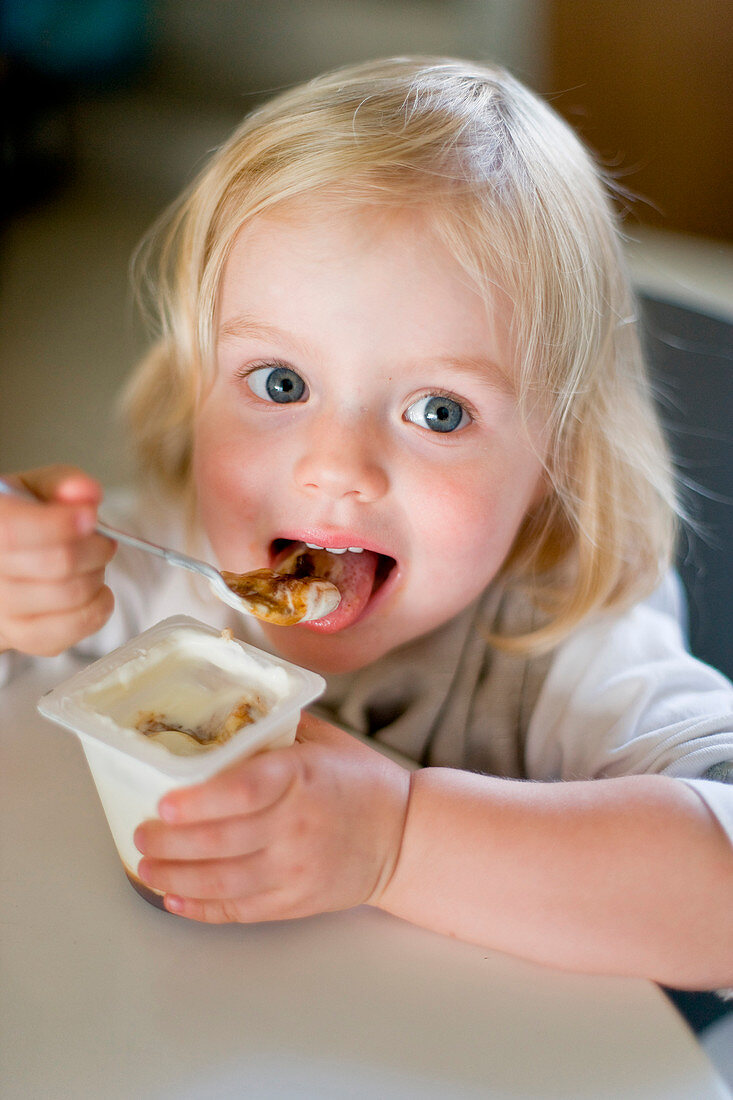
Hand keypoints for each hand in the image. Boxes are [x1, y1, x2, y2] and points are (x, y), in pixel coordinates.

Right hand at [0, 465, 114, 655]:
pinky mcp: (25, 637)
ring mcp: (2, 610)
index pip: (14, 532)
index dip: (60, 525)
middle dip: (95, 548)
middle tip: (102, 541)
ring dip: (98, 574)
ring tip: (93, 563)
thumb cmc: (24, 521)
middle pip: (57, 564)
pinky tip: (97, 591)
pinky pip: (75, 627)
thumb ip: (61, 483)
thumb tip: (87, 492)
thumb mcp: (35, 490)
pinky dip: (100, 606)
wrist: (5, 567)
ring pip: (72, 594)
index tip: (90, 517)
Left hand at [134, 712, 411, 923]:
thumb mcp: (323, 742)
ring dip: (175, 876)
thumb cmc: (360, 782)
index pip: (243, 791)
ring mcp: (295, 869)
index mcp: (300, 778)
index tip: (163, 802)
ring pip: (222, 882)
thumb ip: (274, 730)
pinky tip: (175, 898)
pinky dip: (201, 908)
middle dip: (169, 843)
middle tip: (140, 835)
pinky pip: (239, 911)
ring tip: (146, 866)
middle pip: (221, 841)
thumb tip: (220, 712)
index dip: (198, 801)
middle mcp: (296, 826)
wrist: (404, 837)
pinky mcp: (295, 901)